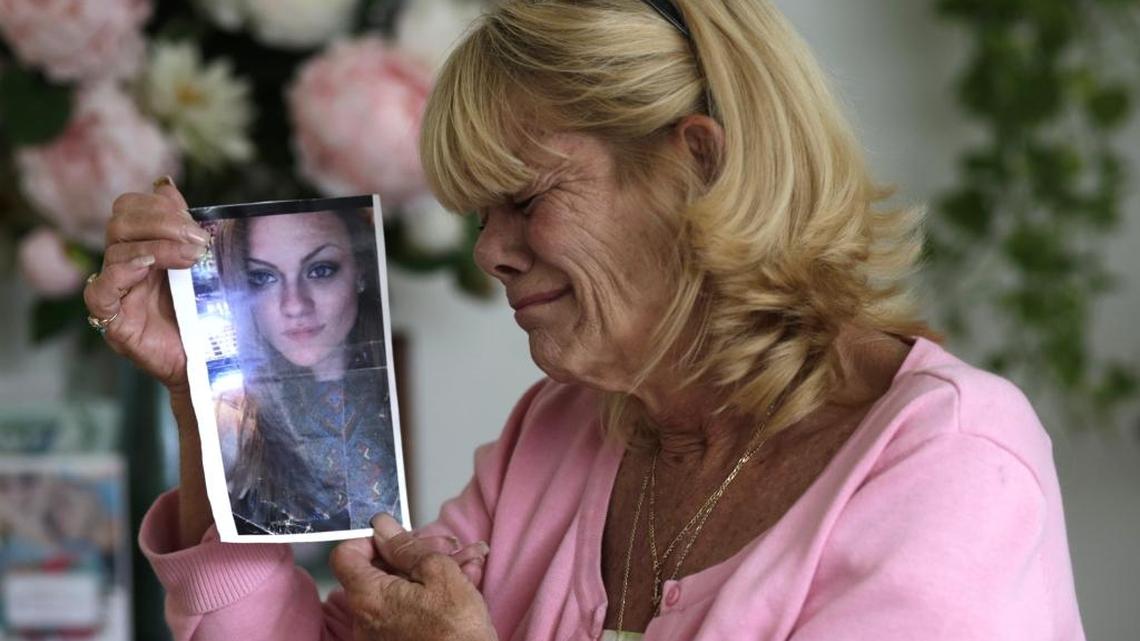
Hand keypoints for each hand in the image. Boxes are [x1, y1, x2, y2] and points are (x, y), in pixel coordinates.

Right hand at [82, 177, 210, 392]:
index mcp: (144, 247)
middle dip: (162, 221)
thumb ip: (185, 230)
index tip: (195, 221)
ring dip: (159, 245)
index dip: (158, 206)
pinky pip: (101, 288)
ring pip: (116, 249)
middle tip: (198, 239)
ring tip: (193, 256)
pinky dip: (126, 270)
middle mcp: (125, 265)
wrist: (208, 363)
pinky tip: (151, 267)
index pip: (130, 208)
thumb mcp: (202, 266)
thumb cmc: (206, 316)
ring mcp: (115, 291)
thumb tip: (166, 186)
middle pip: (120, 221)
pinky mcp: (111, 319)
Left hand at [330, 514, 496, 640]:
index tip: (398, 535)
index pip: (346, 554)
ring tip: (468, 562)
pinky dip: (433, 592)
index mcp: (368, 597)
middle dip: (417, 551)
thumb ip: (406, 546)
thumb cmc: (457, 632)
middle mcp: (366, 619)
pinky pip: (409, 607)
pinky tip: (465, 580)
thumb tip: (384, 527)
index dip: (371, 539)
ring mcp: (381, 634)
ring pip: (402, 586)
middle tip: (449, 546)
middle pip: (380, 569)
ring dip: (434, 568)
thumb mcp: (438, 573)